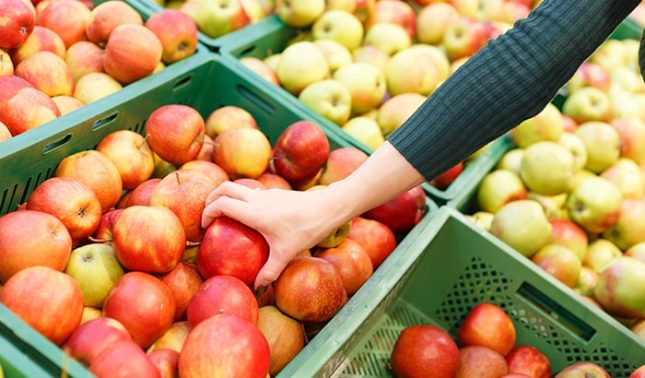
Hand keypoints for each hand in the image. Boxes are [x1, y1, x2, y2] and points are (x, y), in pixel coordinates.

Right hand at [201, 181, 351, 288]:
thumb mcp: (287, 253)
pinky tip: (249, 217)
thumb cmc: (307, 229)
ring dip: (227, 196)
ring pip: (238, 186)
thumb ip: (269, 271)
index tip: (205, 227)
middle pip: (224, 188)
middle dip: (211, 198)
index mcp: (254, 212)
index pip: (221, 204)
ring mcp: (266, 193)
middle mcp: (257, 199)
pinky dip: (242, 199)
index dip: (207, 212)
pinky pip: (251, 191)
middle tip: (208, 216)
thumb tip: (257, 287)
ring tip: (225, 216)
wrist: (328, 207)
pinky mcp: (275, 193)